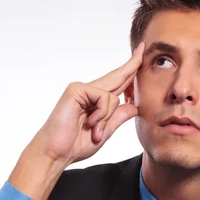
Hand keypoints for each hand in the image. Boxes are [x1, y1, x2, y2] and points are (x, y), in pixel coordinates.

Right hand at [29, 42, 144, 165]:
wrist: (56, 153)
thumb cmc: (75, 145)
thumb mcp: (105, 132)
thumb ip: (118, 117)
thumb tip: (134, 106)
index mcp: (95, 100)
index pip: (117, 82)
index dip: (130, 70)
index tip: (140, 55)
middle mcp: (88, 91)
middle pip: (117, 76)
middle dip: (132, 64)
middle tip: (143, 46)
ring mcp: (81, 88)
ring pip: (113, 96)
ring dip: (107, 119)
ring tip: (94, 132)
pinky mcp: (76, 90)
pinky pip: (104, 98)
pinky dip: (101, 115)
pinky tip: (90, 124)